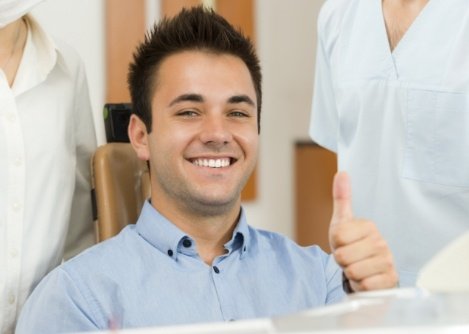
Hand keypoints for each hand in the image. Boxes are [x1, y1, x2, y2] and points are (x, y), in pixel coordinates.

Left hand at [329, 171, 397, 291]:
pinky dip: (360, 285)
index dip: (335, 243)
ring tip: (357, 266)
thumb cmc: (352, 245)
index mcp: (369, 226)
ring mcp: (387, 261)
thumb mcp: (342, 222)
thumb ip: (341, 198)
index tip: (343, 243)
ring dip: (350, 273)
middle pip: (342, 256)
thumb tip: (342, 173)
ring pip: (352, 271)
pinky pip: (363, 285)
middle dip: (341, 260)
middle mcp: (381, 242)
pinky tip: (366, 278)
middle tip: (350, 257)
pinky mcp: (389, 280)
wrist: (369, 270)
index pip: (337, 236)